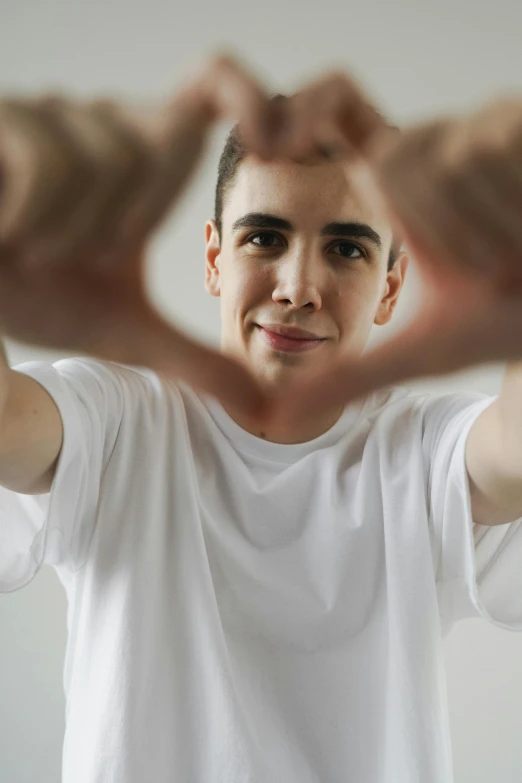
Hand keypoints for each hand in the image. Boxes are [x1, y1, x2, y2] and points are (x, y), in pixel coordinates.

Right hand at [0, 55, 295, 417]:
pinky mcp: (3, 122)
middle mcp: (100, 125)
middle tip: (90, 255)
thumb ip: (192, 359)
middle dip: (135, 219)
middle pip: (166, 140)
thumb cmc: (42, 299)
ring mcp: (48, 117)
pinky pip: (47, 160)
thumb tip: (258, 405)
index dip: (251, 95)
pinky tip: (10, 236)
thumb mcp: (128, 332)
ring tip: (41, 249)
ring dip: (78, 230)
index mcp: (144, 162)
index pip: (210, 87)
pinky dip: (36, 216)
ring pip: (106, 158)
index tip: (275, 146)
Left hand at [270, 96, 521, 427]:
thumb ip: (353, 376)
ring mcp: (482, 132)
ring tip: (512, 256)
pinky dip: (507, 204)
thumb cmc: (505, 325)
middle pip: (393, 161)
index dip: (308, 114)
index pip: (344, 124)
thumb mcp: (422, 352)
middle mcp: (440, 151)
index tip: (268, 142)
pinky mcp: (515, 124)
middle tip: (486, 273)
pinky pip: (485, 149)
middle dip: (437, 231)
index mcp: (404, 191)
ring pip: (442, 160)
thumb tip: (278, 414)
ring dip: (477, 230)